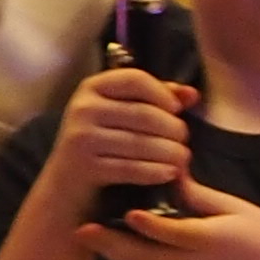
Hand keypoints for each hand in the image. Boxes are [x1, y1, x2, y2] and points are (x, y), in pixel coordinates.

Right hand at [45, 66, 192, 210]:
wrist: (67, 180)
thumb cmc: (104, 139)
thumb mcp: (122, 111)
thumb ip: (157, 97)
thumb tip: (192, 94)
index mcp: (93, 87)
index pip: (136, 79)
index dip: (163, 93)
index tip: (177, 109)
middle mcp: (83, 108)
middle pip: (145, 114)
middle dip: (174, 130)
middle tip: (184, 141)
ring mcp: (81, 138)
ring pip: (141, 143)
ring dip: (171, 153)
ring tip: (183, 158)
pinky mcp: (85, 166)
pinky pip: (131, 168)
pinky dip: (156, 172)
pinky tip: (170, 173)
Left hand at [93, 175, 259, 259]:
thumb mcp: (238, 209)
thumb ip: (200, 196)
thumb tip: (170, 173)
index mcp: (213, 241)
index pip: (175, 234)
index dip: (149, 225)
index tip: (127, 212)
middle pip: (146, 257)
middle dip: (112, 244)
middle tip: (83, 230)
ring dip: (113, 254)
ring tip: (88, 238)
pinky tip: (112, 247)